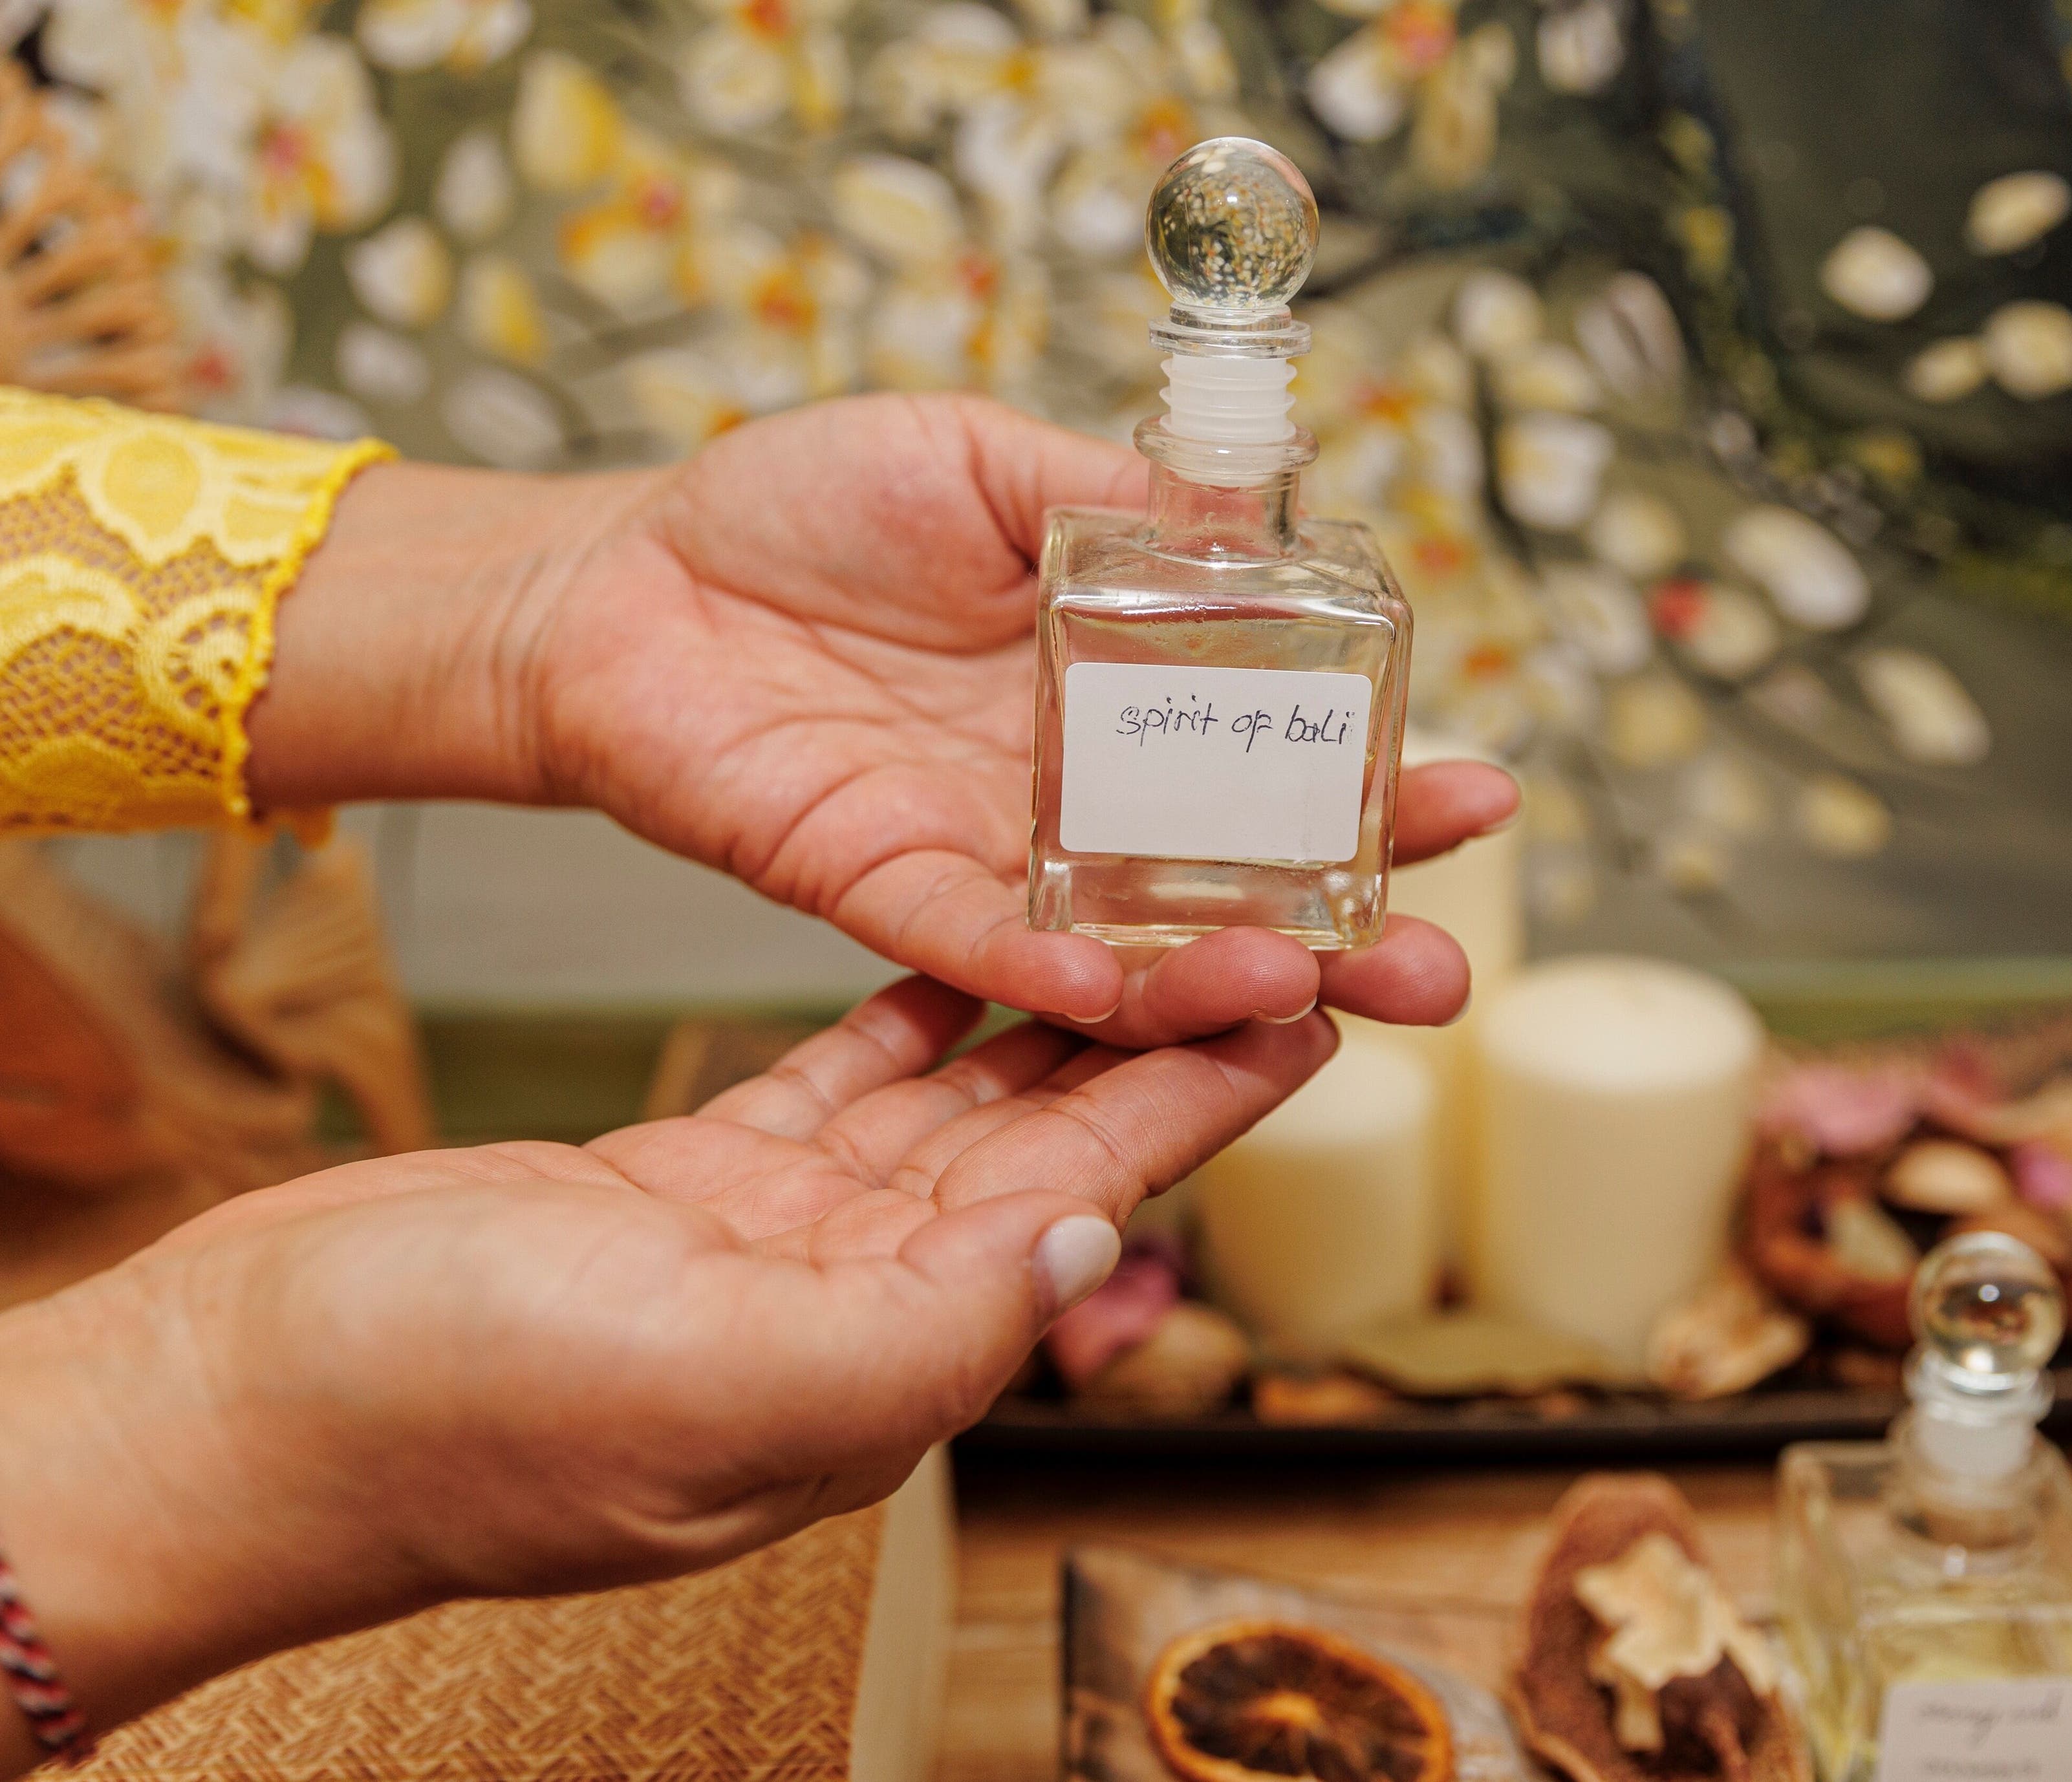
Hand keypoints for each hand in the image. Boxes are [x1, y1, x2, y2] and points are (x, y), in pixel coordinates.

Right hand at [0, 978, 1332, 1762]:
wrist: (252, 1403)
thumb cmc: (452, 1417)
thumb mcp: (713, 1378)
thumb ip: (925, 1319)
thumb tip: (1088, 1238)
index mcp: (891, 1351)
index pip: (1090, 1192)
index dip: (1205, 1091)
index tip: (1310, 991)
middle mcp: (860, 1295)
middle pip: (1050, 1134)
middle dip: (1163, 1031)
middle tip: (1259, 913)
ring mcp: (779, 1237)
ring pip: (958, 1098)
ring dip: (1051, 1005)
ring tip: (1144, 895)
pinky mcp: (697, 1180)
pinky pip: (843, 1078)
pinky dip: (912, 1012)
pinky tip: (972, 948)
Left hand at [247, 395, 1517, 1043]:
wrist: (620, 577)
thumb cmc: (795, 507)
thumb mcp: (983, 461)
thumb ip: (1118, 505)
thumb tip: (1266, 518)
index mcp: (1113, 693)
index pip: (1270, 756)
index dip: (1373, 780)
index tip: (1477, 792)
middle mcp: (1070, 796)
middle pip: (1231, 885)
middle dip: (1343, 931)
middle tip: (1438, 972)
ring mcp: (987, 855)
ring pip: (1130, 946)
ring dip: (1232, 979)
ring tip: (1331, 993)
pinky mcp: (885, 892)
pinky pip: (989, 952)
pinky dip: (1068, 978)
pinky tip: (1150, 993)